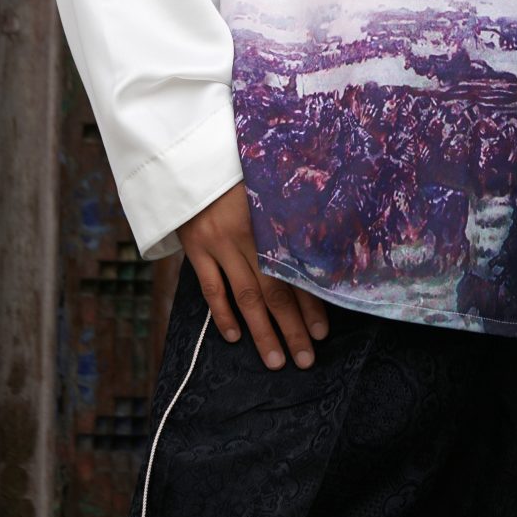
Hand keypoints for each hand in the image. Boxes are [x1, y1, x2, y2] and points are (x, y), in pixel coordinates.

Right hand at [179, 182, 328, 369]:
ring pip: (246, 296)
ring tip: (277, 360)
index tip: (324, 332)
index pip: (297, 272)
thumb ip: (291, 218)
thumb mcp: (272, 188)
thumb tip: (321, 251)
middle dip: (292, 328)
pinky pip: (211, 288)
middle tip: (306, 359)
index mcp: (274, 221)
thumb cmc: (242, 170)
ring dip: (262, 332)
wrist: (192, 155)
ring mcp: (219, 243)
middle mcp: (248, 236)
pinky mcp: (195, 247)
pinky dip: (223, 314)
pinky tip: (234, 337)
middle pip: (275, 291)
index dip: (311, 304)